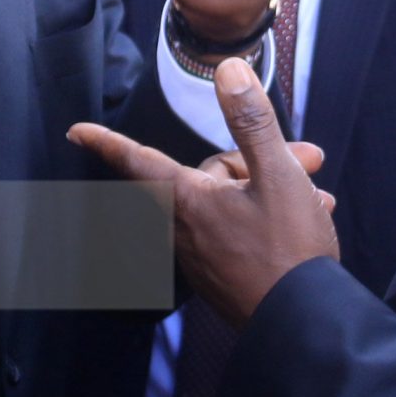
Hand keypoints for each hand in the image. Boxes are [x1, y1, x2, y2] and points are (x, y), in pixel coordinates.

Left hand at [70, 56, 339, 325]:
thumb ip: (251, 120)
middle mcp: (187, 230)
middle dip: (254, 158)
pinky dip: (267, 217)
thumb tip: (229, 71)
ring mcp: (204, 257)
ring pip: (227, 202)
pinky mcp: (223, 276)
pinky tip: (308, 218)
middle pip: (207, 174)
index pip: (139, 161)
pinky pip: (236, 231)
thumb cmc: (289, 253)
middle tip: (307, 159)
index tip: (79, 132)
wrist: (305, 325)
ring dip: (269, 187)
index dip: (108, 142)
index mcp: (190, 201)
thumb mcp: (278, 175)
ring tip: (316, 193)